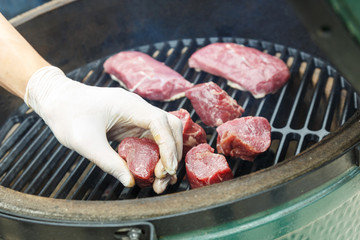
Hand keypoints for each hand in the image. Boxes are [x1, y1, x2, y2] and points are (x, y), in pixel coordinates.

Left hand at [25, 66, 182, 191]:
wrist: (58, 100)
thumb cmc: (68, 115)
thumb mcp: (86, 142)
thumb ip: (109, 162)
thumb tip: (130, 182)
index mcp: (130, 105)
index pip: (160, 123)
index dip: (168, 147)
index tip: (167, 169)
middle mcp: (138, 108)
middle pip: (170, 127)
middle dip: (172, 153)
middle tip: (164, 178)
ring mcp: (137, 116)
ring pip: (164, 134)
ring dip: (167, 156)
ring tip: (160, 180)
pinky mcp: (132, 124)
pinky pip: (152, 138)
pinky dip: (156, 155)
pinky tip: (152, 170)